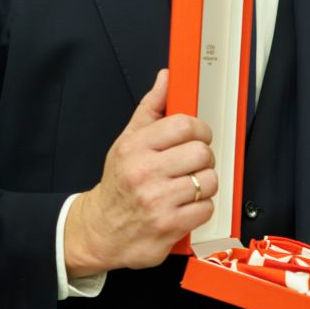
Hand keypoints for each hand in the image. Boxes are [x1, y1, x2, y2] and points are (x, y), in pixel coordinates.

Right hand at [63, 70, 215, 273]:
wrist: (101, 231)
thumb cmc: (119, 184)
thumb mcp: (126, 142)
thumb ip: (150, 109)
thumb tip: (167, 78)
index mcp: (135, 147)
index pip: (183, 125)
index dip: (199, 130)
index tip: (197, 137)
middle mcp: (144, 172)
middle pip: (201, 152)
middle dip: (202, 158)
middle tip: (191, 164)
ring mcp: (157, 200)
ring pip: (209, 180)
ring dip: (205, 184)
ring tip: (188, 186)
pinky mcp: (168, 226)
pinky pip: (206, 208)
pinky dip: (202, 207)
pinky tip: (185, 206)